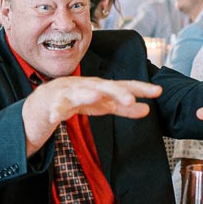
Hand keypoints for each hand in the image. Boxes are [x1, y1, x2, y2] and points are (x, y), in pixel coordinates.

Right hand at [34, 76, 161, 125]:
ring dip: (87, 95)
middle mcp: (87, 85)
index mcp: (100, 87)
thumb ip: (123, 108)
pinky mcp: (53, 102)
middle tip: (130, 99)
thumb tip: (147, 109)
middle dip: (116, 91)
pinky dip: (56, 111)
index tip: (158, 91)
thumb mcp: (102, 105)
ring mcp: (69, 92)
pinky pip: (55, 107)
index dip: (140, 88)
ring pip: (79, 92)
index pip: (123, 85)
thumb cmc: (76, 101)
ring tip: (96, 97)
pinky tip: (56, 118)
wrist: (45, 101)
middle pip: (104, 86)